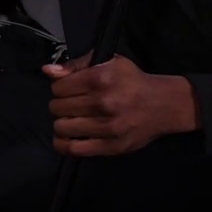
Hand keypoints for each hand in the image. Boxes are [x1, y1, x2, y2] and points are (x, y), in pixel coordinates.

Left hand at [44, 53, 197, 156]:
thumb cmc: (133, 81)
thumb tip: (47, 71)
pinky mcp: (112, 146)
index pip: (58, 87)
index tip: (68, 91)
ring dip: (62, 124)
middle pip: (58, 107)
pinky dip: (63, 145)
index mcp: (100, 78)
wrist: (164, 105)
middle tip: (71, 106)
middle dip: (60, 105)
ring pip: (62, 127)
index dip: (59, 88)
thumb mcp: (109, 62)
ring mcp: (108, 126)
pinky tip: (65, 139)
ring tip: (70, 120)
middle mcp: (103, 102)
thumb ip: (76, 65)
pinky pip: (75, 149)